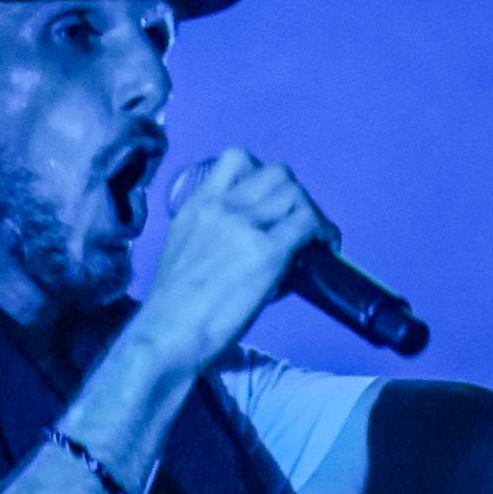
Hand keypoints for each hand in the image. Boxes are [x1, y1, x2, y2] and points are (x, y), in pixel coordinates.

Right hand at [131, 148, 337, 376]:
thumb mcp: (182, 251)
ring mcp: (246, 226)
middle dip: (295, 195)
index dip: (266, 177)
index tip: (273, 203)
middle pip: (278, 174)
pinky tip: (325, 250)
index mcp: (198, 205)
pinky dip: (324, 233)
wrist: (167, 334)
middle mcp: (222, 207)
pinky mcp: (267, 252)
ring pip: (297, 194)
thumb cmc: (174, 308)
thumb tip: (253, 241)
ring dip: (312, 214)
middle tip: (300, 223)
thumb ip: (212, 234)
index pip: (239, 159)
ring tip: (315, 239)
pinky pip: (309, 224)